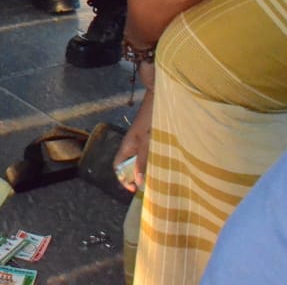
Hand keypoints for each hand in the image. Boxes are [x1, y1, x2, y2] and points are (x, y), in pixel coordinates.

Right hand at [114, 77, 153, 192]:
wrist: (160, 97)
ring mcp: (143, 141)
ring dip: (149, 169)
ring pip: (142, 160)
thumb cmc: (151, 117)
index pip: (118, 166)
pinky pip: (152, 153)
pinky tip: (168, 164)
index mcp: (127, 146)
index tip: (135, 189)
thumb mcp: (147, 141)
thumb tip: (138, 181)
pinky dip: (157, 160)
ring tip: (161, 178)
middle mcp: (133, 145)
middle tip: (152, 186)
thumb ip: (143, 160)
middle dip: (138, 176)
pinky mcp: (153, 137)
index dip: (123, 179)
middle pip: (130, 165)